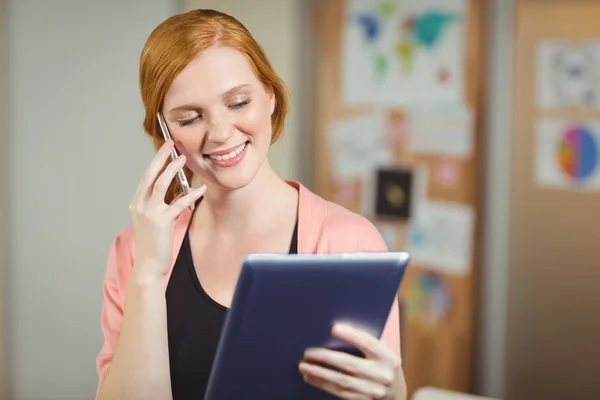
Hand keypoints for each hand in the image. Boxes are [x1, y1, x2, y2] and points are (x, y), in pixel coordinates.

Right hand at [128, 140, 205, 277]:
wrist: (149, 265)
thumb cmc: (154, 243)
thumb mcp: (154, 220)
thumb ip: (164, 205)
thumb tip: (179, 192)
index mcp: (137, 203)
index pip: (146, 177)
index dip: (156, 161)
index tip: (165, 148)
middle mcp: (140, 206)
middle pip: (150, 175)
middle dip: (161, 158)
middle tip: (171, 144)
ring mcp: (149, 213)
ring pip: (161, 185)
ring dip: (172, 170)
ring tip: (183, 160)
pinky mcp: (162, 222)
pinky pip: (178, 204)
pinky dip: (190, 195)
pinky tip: (201, 189)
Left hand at [299, 323, 404, 399]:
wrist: (396, 395)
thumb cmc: (383, 366)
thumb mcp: (383, 353)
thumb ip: (366, 343)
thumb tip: (336, 330)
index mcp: (388, 358)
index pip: (369, 343)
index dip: (352, 335)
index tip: (334, 328)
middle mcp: (382, 375)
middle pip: (350, 364)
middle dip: (326, 358)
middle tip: (307, 352)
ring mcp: (372, 391)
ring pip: (341, 381)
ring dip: (319, 373)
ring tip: (304, 366)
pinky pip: (339, 392)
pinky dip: (323, 384)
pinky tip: (310, 378)